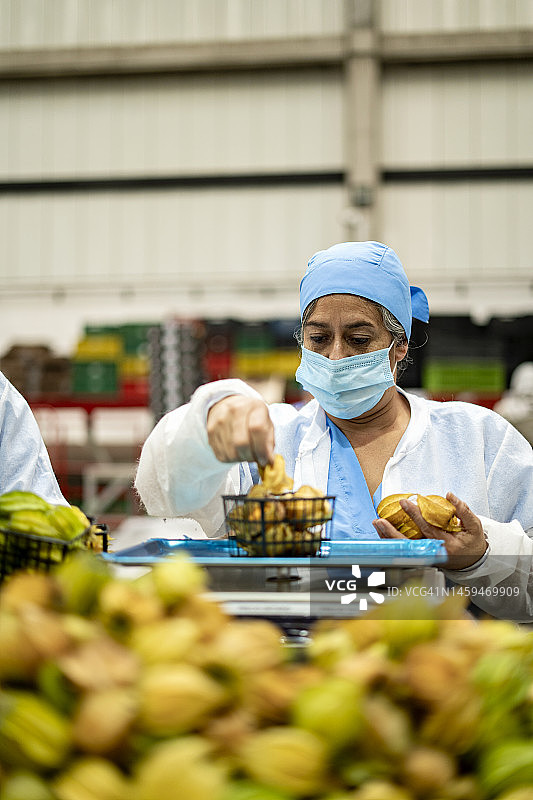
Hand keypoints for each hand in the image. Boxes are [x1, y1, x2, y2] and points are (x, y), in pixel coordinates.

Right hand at [207, 395, 274, 466]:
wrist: (228, 405)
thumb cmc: (251, 417)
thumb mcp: (266, 422)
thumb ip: (269, 441)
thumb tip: (269, 461)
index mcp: (253, 406)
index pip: (257, 429)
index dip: (262, 449)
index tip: (266, 459)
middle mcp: (234, 410)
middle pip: (241, 443)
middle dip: (251, 457)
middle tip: (256, 459)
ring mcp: (219, 421)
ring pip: (231, 452)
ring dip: (242, 459)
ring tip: (246, 453)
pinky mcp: (210, 431)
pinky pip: (222, 455)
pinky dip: (232, 459)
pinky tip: (236, 451)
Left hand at [372, 492, 487, 569]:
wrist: (472, 560)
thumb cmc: (471, 541)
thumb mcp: (474, 526)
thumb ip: (463, 510)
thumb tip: (449, 495)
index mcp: (448, 545)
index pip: (428, 529)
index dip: (416, 516)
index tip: (405, 502)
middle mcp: (435, 553)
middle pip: (411, 544)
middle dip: (393, 532)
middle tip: (381, 520)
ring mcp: (427, 557)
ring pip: (405, 549)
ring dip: (389, 537)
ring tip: (377, 523)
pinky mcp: (422, 558)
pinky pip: (405, 550)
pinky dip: (393, 541)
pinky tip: (382, 532)